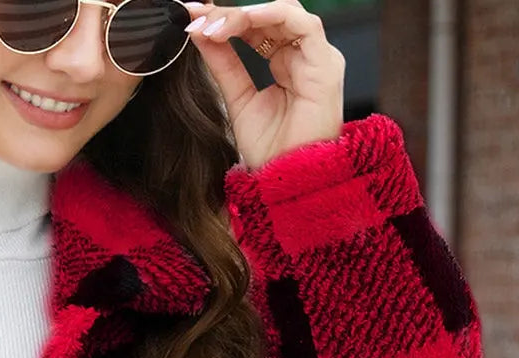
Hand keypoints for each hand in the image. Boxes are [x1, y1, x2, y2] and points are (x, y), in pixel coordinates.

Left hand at [181, 1, 344, 171]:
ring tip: (213, 26)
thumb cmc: (268, 149)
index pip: (254, 28)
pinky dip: (271, 16)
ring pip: (283, 14)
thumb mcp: (236, 97)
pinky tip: (243, 22)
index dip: (223, 20)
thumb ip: (223, 63)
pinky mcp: (326, 64)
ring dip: (245, 15)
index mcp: (281, 63)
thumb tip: (202, 31)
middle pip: (266, 17)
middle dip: (229, 14)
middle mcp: (301, 56)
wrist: (285, 180)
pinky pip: (304, 25)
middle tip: (197, 20)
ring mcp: (315, 58)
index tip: (192, 21)